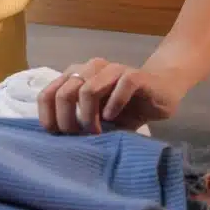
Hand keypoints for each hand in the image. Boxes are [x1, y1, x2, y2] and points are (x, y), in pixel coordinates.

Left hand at [37, 58, 187, 134]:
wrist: (161, 91)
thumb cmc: (126, 107)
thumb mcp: (98, 117)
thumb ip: (78, 121)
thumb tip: (57, 141)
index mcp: (75, 76)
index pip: (48, 94)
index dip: (48, 117)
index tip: (57, 136)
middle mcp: (90, 68)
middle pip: (64, 93)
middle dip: (67, 120)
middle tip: (79, 136)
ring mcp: (112, 69)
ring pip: (87, 89)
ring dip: (88, 116)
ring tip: (96, 132)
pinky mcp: (135, 75)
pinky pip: (120, 86)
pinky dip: (113, 105)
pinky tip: (114, 118)